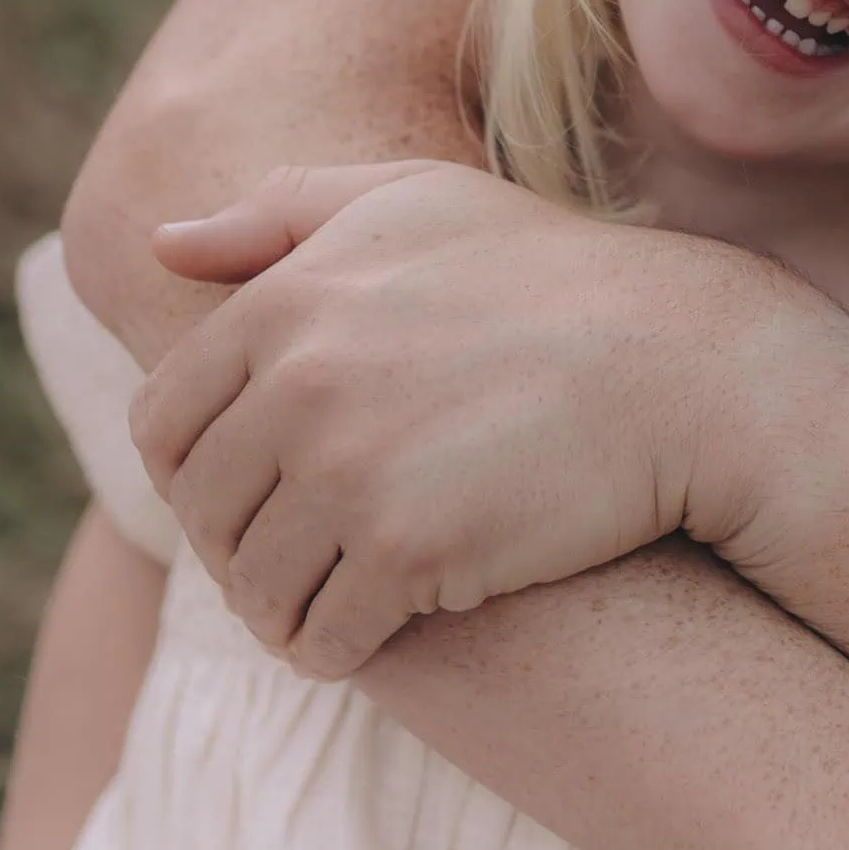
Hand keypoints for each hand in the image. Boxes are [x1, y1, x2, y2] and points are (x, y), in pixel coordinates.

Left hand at [129, 161, 848, 679]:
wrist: (683, 365)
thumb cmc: (551, 276)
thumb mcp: (417, 204)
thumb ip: (282, 212)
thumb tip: (165, 242)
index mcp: (287, 302)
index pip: (164, 422)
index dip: (200, 469)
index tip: (259, 487)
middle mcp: (302, 381)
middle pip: (201, 512)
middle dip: (240, 541)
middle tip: (305, 549)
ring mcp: (350, 467)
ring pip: (253, 584)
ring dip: (286, 602)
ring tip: (341, 591)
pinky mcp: (408, 549)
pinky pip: (321, 636)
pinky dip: (337, 645)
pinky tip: (382, 626)